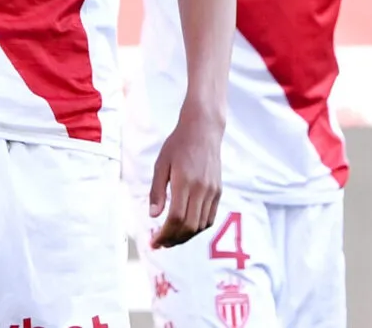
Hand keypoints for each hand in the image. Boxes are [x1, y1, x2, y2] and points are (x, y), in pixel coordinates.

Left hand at [149, 104, 222, 247]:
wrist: (204, 129)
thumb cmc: (179, 144)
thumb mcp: (161, 164)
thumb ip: (157, 191)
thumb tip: (153, 215)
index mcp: (185, 181)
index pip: (176, 218)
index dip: (164, 234)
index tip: (154, 241)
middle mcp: (201, 189)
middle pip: (189, 226)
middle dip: (173, 240)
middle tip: (160, 243)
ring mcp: (212, 191)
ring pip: (201, 225)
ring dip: (185, 236)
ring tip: (170, 238)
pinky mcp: (218, 191)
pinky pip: (210, 218)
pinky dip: (198, 228)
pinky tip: (186, 228)